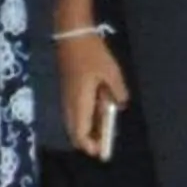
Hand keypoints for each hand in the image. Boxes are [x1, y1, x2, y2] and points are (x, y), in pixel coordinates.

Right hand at [57, 30, 129, 157]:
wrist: (72, 34)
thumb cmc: (92, 53)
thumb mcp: (111, 72)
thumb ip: (117, 92)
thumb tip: (120, 105)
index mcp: (80, 102)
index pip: (80, 134)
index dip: (90, 146)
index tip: (103, 152)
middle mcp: (70, 103)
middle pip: (74, 132)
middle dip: (88, 141)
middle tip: (104, 145)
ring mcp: (66, 97)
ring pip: (73, 123)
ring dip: (86, 130)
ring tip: (104, 130)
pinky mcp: (67, 90)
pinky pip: (74, 113)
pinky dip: (84, 119)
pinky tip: (98, 112)